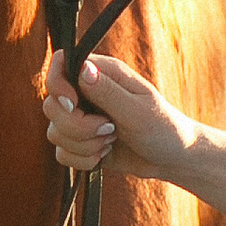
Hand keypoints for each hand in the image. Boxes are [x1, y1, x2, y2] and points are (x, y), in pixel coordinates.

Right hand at [42, 50, 195, 182]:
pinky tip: (105, 154)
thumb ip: (107, 91)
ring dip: (84, 145)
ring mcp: (82, 119)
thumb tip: (83, 68)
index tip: (74, 104)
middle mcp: (87, 93)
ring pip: (54, 133)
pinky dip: (83, 160)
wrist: (173, 158)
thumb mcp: (138, 110)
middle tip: (109, 129)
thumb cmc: (164, 128)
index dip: (58, 86)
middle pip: (51, 106)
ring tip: (112, 140)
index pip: (61, 65)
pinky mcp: (81, 142)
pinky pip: (62, 154)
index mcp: (102, 74)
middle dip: (77, 126)